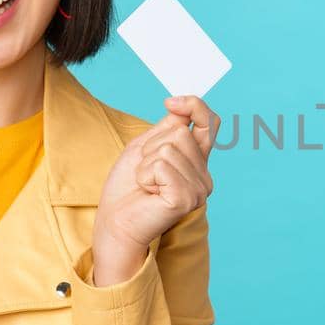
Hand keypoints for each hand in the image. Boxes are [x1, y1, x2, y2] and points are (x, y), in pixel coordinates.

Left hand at [92, 95, 219, 285]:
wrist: (115, 222)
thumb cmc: (127, 188)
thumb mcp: (145, 147)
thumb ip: (167, 127)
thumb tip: (180, 104)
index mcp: (198, 161)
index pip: (210, 123)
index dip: (195, 106)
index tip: (170, 102)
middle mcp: (204, 176)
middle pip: (180, 133)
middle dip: (152, 147)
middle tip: (145, 172)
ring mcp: (199, 189)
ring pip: (170, 148)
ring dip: (146, 163)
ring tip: (146, 184)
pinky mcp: (186, 199)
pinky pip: (162, 166)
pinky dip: (146, 175)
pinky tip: (148, 193)